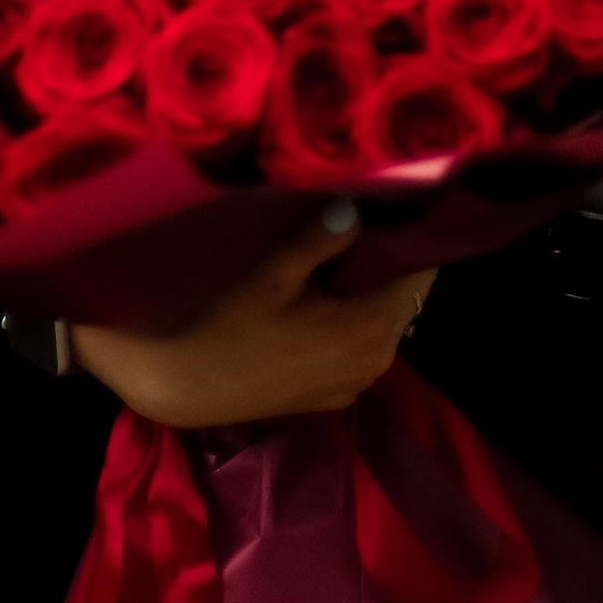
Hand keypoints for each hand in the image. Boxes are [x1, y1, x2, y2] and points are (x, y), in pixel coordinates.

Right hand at [72, 208, 435, 425]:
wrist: (183, 388)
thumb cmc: (227, 327)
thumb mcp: (271, 273)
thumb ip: (319, 238)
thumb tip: (356, 205)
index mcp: (373, 328)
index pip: (419, 270)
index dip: (406, 236)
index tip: (389, 205)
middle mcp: (378, 361)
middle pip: (401, 296)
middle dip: (383, 262)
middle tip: (353, 224)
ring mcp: (356, 384)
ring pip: (380, 321)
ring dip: (363, 292)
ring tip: (330, 258)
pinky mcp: (334, 397)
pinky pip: (358, 346)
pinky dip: (347, 322)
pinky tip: (314, 303)